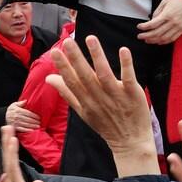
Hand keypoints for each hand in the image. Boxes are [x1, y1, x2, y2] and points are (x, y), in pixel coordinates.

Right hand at [4, 101, 40, 131]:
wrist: (2, 117)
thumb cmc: (10, 110)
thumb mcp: (14, 105)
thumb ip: (20, 103)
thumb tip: (26, 100)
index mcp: (18, 110)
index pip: (28, 113)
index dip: (34, 116)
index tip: (39, 117)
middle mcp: (17, 116)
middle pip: (28, 119)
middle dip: (35, 121)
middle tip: (40, 122)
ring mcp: (15, 122)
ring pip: (26, 124)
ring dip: (32, 126)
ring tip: (38, 126)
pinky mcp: (14, 127)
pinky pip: (22, 129)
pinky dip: (27, 130)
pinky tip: (32, 131)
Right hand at [46, 36, 156, 174]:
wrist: (130, 142)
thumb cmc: (106, 125)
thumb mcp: (83, 111)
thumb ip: (67, 93)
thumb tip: (49, 78)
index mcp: (86, 102)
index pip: (72, 82)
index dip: (63, 67)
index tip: (55, 51)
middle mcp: (99, 98)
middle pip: (85, 76)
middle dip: (76, 58)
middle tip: (67, 41)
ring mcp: (116, 96)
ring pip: (104, 74)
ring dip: (98, 56)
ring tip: (90, 39)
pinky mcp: (132, 94)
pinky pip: (128, 78)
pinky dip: (125, 64)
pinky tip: (123, 50)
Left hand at [137, 0, 181, 44]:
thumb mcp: (165, 1)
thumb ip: (157, 12)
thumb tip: (151, 20)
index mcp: (167, 14)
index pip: (153, 24)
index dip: (144, 27)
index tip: (139, 27)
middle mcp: (173, 22)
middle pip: (157, 33)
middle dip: (146, 36)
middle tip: (140, 36)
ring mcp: (179, 27)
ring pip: (164, 38)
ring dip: (154, 40)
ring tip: (147, 40)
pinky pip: (172, 39)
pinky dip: (164, 42)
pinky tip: (158, 41)